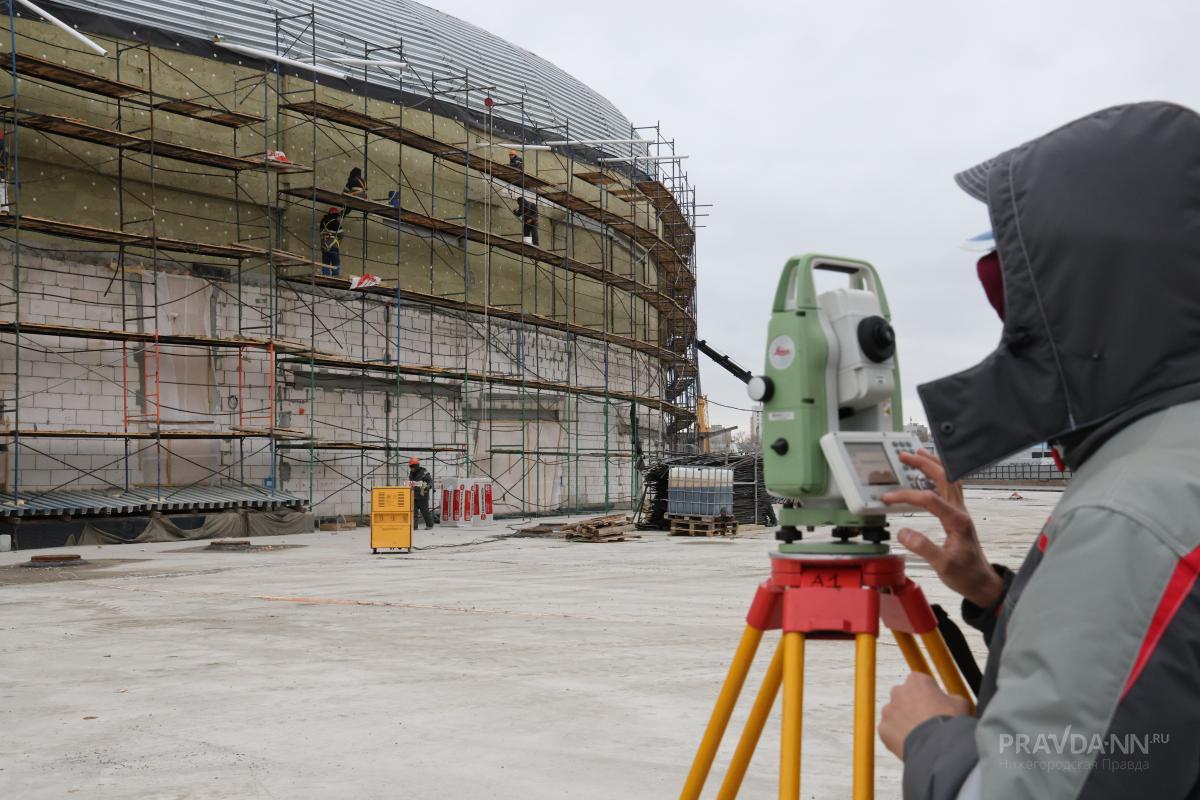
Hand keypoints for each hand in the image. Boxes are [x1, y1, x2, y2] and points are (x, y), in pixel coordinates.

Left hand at [879, 672, 969, 757]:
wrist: (938, 747)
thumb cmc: (950, 722)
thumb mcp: (960, 703)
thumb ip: (950, 698)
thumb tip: (950, 702)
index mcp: (916, 680)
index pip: (919, 683)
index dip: (928, 696)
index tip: (934, 706)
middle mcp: (898, 691)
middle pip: (904, 697)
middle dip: (912, 707)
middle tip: (926, 722)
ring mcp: (888, 710)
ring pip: (895, 715)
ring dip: (904, 722)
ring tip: (920, 735)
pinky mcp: (883, 728)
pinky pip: (890, 731)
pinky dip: (898, 737)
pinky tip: (912, 744)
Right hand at [881, 449, 1003, 607]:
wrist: (981, 582)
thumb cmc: (965, 575)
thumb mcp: (942, 565)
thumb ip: (923, 547)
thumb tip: (902, 532)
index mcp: (957, 521)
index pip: (929, 499)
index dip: (906, 496)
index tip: (888, 498)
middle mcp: (960, 511)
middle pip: (944, 478)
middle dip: (923, 463)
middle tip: (905, 455)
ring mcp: (960, 511)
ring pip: (949, 479)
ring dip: (934, 464)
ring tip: (919, 454)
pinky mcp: (958, 515)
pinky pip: (950, 487)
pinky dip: (940, 475)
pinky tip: (930, 474)